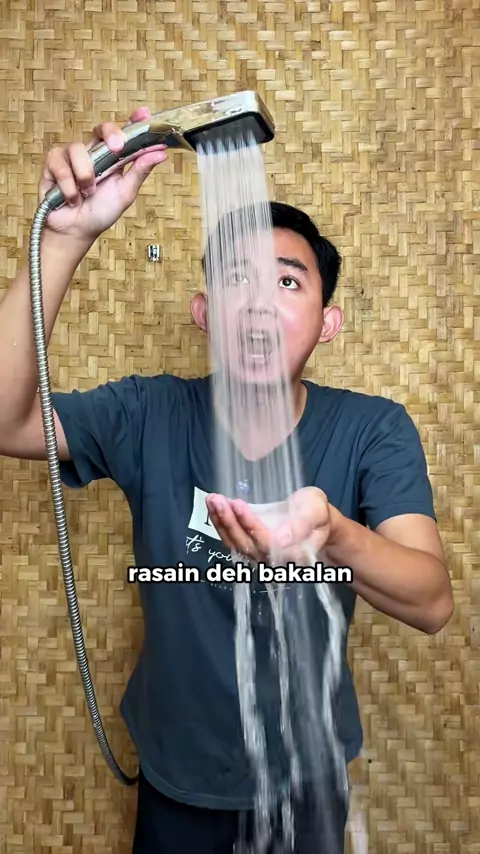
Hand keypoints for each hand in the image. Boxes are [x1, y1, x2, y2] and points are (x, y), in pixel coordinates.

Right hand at [39, 107, 167, 243]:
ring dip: (85, 176)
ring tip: (87, 194)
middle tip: (116, 147)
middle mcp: (94, 152)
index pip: (125, 133)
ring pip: (78, 149)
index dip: (134, 121)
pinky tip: (71, 198)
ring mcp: (72, 156)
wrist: (76, 231)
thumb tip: (161, 153)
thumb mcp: (125, 193)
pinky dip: (68, 186)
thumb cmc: (100, 212)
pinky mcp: (52, 163)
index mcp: (114, 158)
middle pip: (101, 128)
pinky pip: (60, 165)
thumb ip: (140, 172)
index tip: (143, 114)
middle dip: (109, 134)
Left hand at [205, 487, 333, 565]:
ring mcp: (259, 555)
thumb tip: (281, 539)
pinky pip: (232, 538)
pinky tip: (213, 505)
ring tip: (212, 500)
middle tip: (217, 500)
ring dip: (221, 522)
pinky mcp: (249, 546)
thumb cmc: (316, 511)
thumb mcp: (315, 510)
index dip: (250, 526)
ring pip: (235, 543)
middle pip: (246, 545)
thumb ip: (301, 524)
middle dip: (230, 522)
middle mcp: (273, 560)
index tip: (238, 504)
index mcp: (293, 553)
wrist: (313, 517)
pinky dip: (220, 523)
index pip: (267, 543)